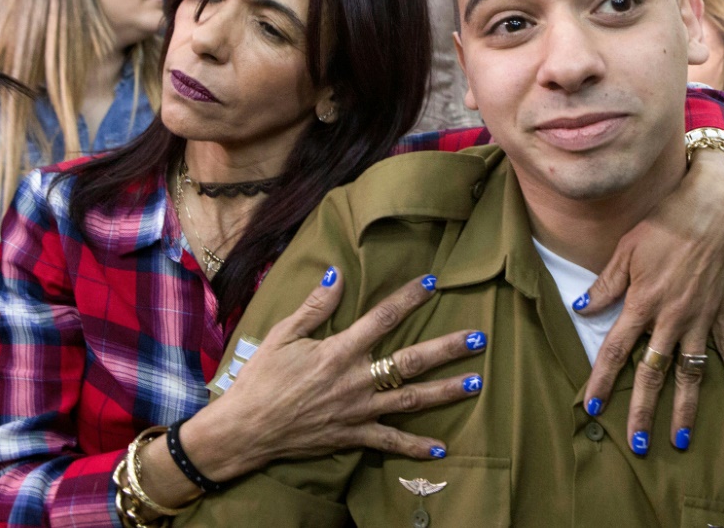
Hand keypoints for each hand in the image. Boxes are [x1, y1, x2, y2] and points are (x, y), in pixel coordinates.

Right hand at [172, 268, 484, 485]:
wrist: (244, 429)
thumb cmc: (261, 378)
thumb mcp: (282, 335)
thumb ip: (315, 307)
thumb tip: (337, 274)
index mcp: (339, 351)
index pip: (382, 318)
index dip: (409, 298)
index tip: (433, 282)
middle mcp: (355, 380)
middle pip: (411, 361)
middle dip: (447, 348)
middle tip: (479, 338)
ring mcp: (358, 410)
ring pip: (410, 400)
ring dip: (445, 392)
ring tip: (476, 383)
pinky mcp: (352, 436)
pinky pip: (389, 442)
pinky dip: (415, 447)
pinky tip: (441, 449)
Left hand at [576, 151, 723, 453]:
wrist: (713, 207)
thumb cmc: (663, 223)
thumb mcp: (625, 249)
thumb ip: (605, 285)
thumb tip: (581, 309)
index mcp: (642, 302)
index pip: (616, 351)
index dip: (602, 380)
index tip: (591, 407)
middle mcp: (671, 317)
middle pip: (653, 373)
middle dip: (643, 411)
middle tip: (637, 444)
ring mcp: (700, 317)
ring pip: (691, 372)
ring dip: (685, 407)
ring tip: (681, 439)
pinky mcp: (723, 311)